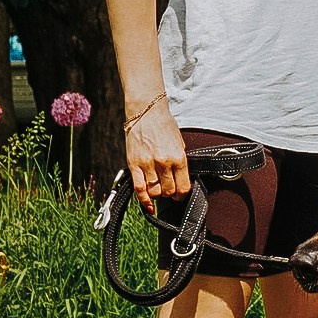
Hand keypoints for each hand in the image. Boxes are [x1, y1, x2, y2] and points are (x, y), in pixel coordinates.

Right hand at [124, 98, 188, 214]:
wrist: (147, 113)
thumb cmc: (164, 126)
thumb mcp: (180, 143)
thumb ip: (180, 162)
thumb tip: (181, 179)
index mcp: (179, 157)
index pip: (183, 187)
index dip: (182, 194)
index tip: (180, 194)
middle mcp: (164, 163)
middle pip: (169, 191)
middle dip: (170, 195)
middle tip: (169, 192)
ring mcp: (147, 164)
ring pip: (154, 192)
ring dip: (157, 195)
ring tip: (158, 190)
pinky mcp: (133, 164)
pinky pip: (138, 188)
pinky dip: (143, 199)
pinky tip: (147, 204)